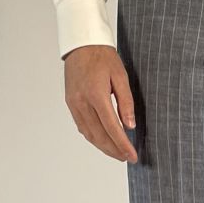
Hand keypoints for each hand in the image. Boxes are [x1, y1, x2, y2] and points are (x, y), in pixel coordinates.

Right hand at [64, 45, 138, 162]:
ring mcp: (74, 104)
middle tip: (126, 158)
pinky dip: (93, 137)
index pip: (112, 128)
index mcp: (96, 95)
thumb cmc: (102, 56)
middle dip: (114, 150)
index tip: (132, 156)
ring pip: (89, 134)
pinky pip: (82, 126)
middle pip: (99, 136)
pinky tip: (103, 141)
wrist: (81, 44)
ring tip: (117, 153)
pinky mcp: (70, 103)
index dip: (123, 145)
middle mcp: (82, 102)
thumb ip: (126, 102)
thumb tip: (130, 125)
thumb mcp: (121, 76)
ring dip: (103, 146)